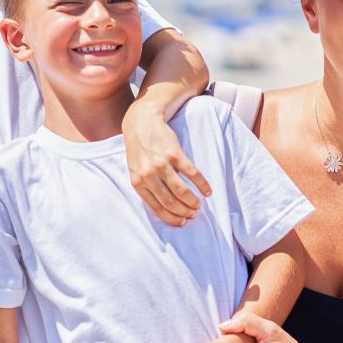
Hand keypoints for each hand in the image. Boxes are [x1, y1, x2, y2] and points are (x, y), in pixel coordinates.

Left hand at [123, 101, 210, 226]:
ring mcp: (161, 164)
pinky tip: (207, 191)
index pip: (156, 208)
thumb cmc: (139, 149)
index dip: (172, 218)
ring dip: (193, 201)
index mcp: (137, 182)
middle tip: (193, 213)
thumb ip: (145, 187)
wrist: (141, 121)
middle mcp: (148, 175)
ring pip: (181, 191)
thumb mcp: (135, 169)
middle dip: (184, 212)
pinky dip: (202, 185)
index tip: (183, 222)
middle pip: (170, 202)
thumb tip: (163, 208)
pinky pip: (192, 174)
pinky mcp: (174, 153)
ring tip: (199, 204)